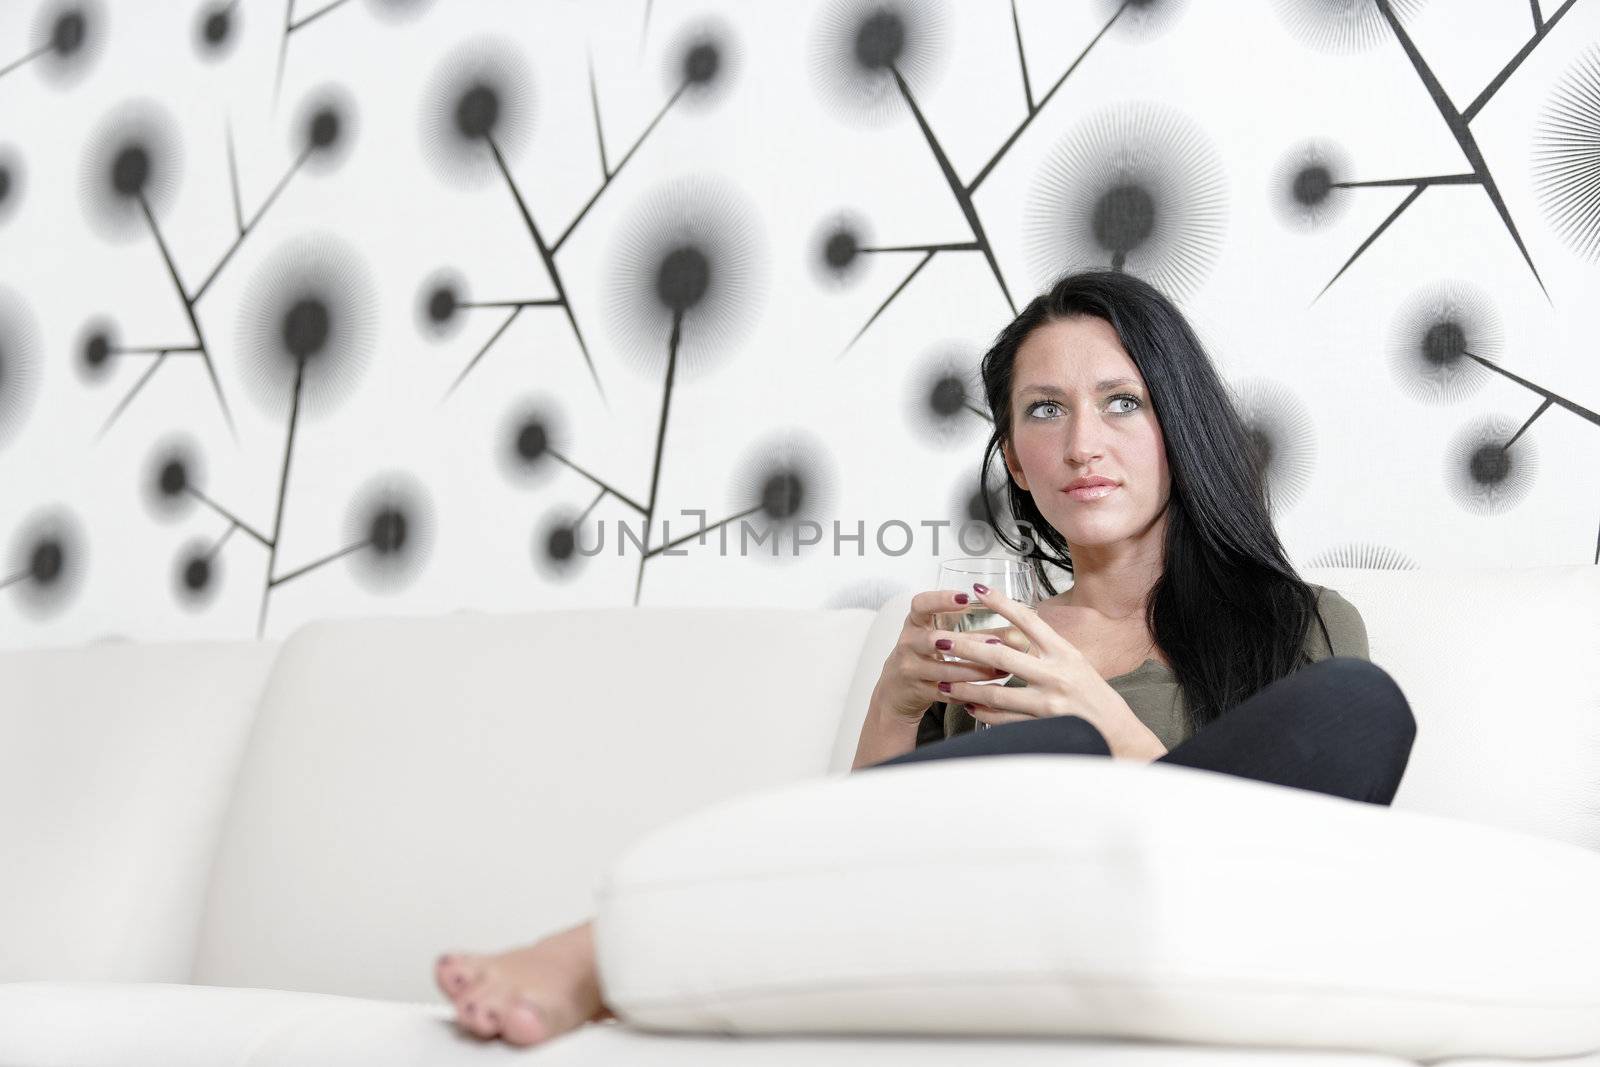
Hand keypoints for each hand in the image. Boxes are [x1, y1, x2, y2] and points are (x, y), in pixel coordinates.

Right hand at [870, 589, 1012, 724]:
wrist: (896, 689)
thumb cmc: (925, 656)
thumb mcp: (943, 638)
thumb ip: (977, 634)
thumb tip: (1019, 633)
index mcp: (915, 623)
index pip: (920, 605)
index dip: (940, 599)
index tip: (964, 597)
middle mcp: (908, 643)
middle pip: (933, 639)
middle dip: (967, 642)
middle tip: (996, 643)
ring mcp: (910, 668)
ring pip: (942, 670)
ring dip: (973, 670)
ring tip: (998, 670)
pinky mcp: (917, 691)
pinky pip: (945, 691)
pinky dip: (967, 691)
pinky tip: (986, 691)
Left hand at [942, 582, 1165, 759]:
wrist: (1117, 732)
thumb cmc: (1093, 695)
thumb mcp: (1075, 662)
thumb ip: (1045, 648)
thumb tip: (1012, 633)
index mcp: (1064, 652)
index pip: (1029, 620)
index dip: (1002, 603)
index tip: (979, 590)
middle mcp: (1056, 674)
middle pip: (1001, 655)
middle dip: (966, 647)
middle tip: (940, 640)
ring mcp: (1048, 703)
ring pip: (996, 693)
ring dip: (965, 686)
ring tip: (944, 681)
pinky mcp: (1042, 726)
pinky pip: (1004, 720)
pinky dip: (982, 712)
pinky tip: (967, 705)